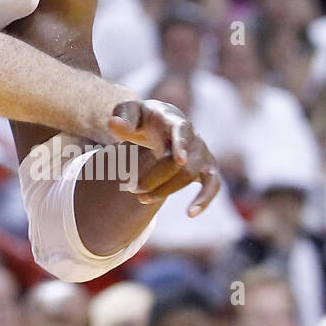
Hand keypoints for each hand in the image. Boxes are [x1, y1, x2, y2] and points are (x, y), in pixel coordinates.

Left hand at [107, 99, 220, 217]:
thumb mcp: (128, 111)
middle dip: (156, 178)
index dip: (182, 144)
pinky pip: (212, 186)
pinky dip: (204, 200)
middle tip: (132, 188)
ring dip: (166, 190)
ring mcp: (201, 153)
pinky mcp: (206, 168)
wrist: (159, 122)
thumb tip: (113, 124)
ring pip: (191, 175)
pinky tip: (190, 213)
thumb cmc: (141, 117)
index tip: (180, 160)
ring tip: (141, 198)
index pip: (181, 131)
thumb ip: (122, 117)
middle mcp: (192, 136)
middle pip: (182, 162)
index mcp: (173, 120)